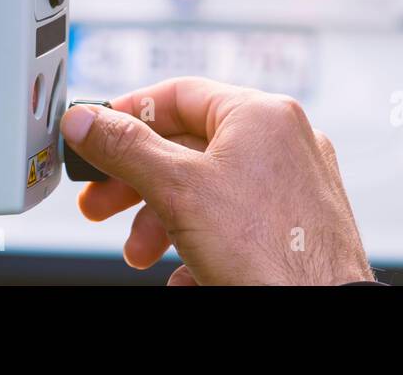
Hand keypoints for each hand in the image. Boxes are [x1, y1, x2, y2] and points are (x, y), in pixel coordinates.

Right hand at [59, 76, 372, 285]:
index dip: (130, 114)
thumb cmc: (268, 250)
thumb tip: (85, 120)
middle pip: (189, 146)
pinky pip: (237, 219)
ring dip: (163, 220)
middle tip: (101, 203)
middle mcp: (284, 140)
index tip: (96, 135)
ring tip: (141, 253)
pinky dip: (203, 241)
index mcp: (261, 114)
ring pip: (210, 188)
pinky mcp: (298, 221)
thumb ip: (125, 149)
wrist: (317, 308)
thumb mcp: (178, 190)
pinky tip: (186, 271)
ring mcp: (295, 182)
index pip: (179, 93)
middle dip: (138, 181)